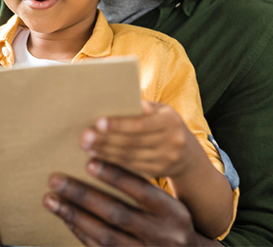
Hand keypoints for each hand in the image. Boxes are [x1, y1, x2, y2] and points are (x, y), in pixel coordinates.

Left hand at [43, 161, 218, 246]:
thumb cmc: (172, 221)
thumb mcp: (171, 202)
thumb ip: (146, 181)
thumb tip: (111, 148)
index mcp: (173, 212)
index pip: (142, 190)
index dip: (115, 176)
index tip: (89, 161)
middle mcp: (161, 235)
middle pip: (117, 213)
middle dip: (83, 195)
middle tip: (56, 179)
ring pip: (104, 235)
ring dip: (74, 216)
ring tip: (51, 199)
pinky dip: (80, 232)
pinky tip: (65, 217)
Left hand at [80, 101, 201, 178]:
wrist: (188, 154)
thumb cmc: (165, 123)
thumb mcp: (161, 111)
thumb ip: (142, 107)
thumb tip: (116, 101)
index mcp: (170, 121)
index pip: (141, 124)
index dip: (119, 124)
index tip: (98, 122)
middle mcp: (171, 141)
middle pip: (132, 141)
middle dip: (106, 139)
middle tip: (84, 136)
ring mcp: (165, 159)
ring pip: (129, 156)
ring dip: (105, 151)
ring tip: (86, 146)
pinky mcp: (157, 172)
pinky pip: (131, 167)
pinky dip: (112, 161)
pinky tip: (98, 156)